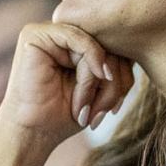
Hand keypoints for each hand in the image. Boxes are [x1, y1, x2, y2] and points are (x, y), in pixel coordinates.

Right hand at [0, 23, 133, 147]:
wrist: (32, 133)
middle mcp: (59, 34)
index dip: (123, 75)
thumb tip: (134, 50)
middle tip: (104, 111)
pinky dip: (91, 63)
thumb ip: (112, 65)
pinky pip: (79, 39)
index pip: (112, 47)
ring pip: (95, 43)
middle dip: (114, 80)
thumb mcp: (99, 87)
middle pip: (106, 44)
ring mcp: (46, 32)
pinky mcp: (34, 35)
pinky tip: (90, 85)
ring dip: (97, 80)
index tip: (116, 108)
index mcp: (72, 45)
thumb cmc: (63, 114)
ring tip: (86, 108)